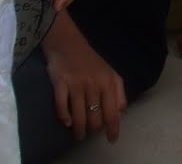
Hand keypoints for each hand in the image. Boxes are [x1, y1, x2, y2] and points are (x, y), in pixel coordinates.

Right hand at [44, 24, 127, 142]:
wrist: (67, 42)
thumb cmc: (90, 60)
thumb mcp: (109, 73)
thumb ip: (118, 92)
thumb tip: (121, 113)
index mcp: (108, 82)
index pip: (112, 111)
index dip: (113, 128)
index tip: (112, 140)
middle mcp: (94, 84)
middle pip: (95, 117)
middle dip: (93, 130)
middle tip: (90, 134)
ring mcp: (76, 84)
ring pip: (79, 115)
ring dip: (79, 129)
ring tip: (79, 135)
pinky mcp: (60, 83)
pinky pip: (61, 105)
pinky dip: (64, 117)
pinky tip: (66, 123)